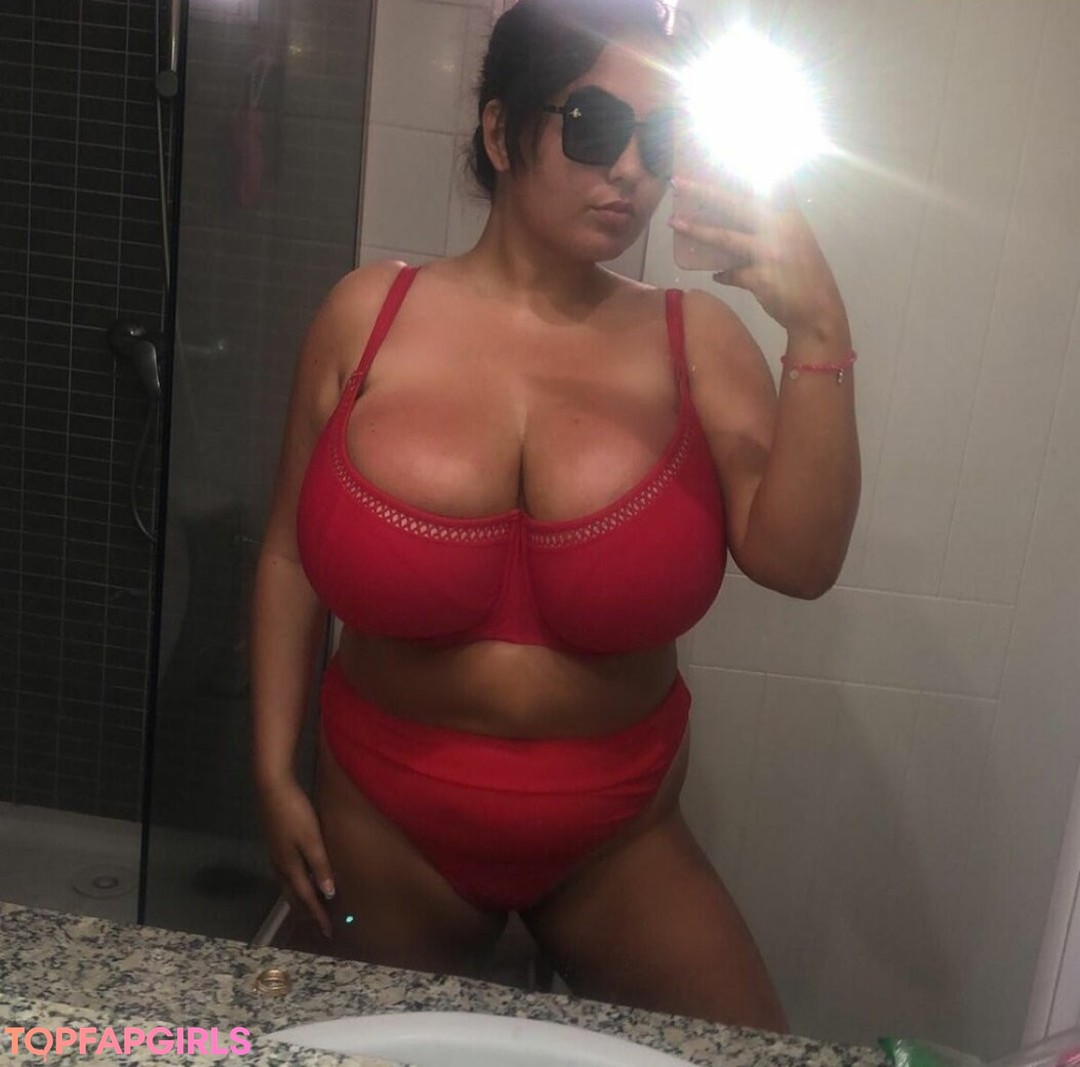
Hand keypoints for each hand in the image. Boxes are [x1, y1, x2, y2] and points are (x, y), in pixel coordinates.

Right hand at [256, 775, 334, 937]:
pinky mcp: (274, 844)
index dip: (318, 915)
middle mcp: (280, 865)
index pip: (307, 898)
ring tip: (308, 909)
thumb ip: (320, 865)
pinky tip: (296, 879)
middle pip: (294, 896)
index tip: (328, 932)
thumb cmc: (295, 812)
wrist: (271, 788)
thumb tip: (328, 893)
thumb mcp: (311, 839)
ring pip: (287, 886)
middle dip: (306, 912)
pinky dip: (293, 884)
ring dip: (298, 899)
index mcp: (290, 866)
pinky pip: (284, 874)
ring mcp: (274, 854)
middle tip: (319, 925)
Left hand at [669, 177, 847, 340]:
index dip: (748, 163)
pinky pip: (730, 274)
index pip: (770, 180)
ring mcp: (771, 253)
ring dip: (698, 230)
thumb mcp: (796, 240)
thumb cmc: (805, 274)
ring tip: (674, 223)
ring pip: (726, 238)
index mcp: (789, 215)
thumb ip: (771, 226)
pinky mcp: (762, 278)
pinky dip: (722, 274)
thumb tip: (738, 220)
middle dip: (703, 192)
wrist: (819, 311)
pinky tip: (717, 275)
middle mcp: (781, 228)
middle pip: (734, 204)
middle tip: (678, 183)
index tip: (722, 146)